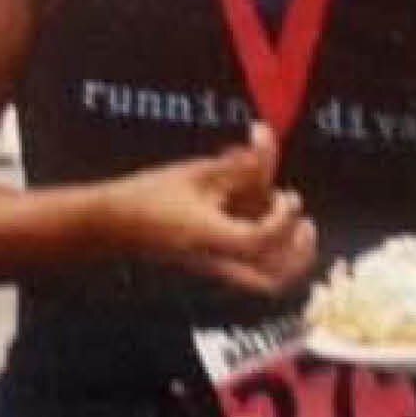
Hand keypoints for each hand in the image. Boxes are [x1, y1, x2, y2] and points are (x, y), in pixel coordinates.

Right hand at [99, 124, 318, 298]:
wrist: (111, 224)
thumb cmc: (151, 194)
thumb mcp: (198, 172)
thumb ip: (240, 161)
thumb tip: (266, 133)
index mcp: (209, 238)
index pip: (259, 240)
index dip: (282, 218)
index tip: (287, 194)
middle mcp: (216, 262)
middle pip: (272, 283)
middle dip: (298, 256)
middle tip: (304, 223)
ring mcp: (215, 271)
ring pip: (266, 283)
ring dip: (289, 257)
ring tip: (295, 225)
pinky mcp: (214, 269)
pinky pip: (254, 273)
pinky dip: (273, 254)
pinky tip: (268, 222)